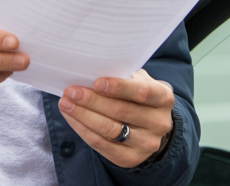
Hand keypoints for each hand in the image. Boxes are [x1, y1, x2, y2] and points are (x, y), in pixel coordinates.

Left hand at [58, 69, 174, 167]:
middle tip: (71, 92)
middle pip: (121, 111)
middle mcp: (159, 123)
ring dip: (83, 115)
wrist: (150, 126)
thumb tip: (90, 71)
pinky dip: (82, 129)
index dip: (118, 87)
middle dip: (92, 101)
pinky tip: (71, 117)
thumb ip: (121, 76)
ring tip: (65, 103)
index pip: (142, 92)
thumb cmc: (137, 96)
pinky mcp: (131, 158)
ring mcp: (147, 143)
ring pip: (109, 129)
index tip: (96, 82)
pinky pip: (101, 144)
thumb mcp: (137, 81)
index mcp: (163, 98)